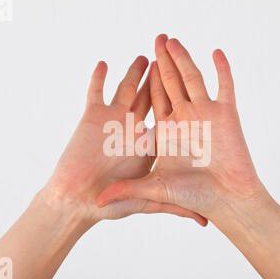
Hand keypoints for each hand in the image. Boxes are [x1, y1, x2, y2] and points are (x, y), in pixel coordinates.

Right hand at [42, 56, 206, 225]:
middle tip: (172, 57)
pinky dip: (98, 79)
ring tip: (145, 56)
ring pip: (127, 89)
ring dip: (135, 72)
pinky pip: (95, 92)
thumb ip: (174, 206)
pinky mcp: (91, 117)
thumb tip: (203, 222)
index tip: (195, 88)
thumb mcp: (148, 200)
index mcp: (148, 143)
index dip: (181, 99)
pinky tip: (104, 64)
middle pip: (151, 95)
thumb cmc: (109, 206)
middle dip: (161, 75)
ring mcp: (112, 120)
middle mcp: (133, 128)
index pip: (169, 115)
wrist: (76, 202)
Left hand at [97, 35, 264, 219]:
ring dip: (183, 59)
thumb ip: (126, 190)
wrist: (228, 203)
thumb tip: (96, 202)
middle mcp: (184, 120)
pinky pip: (225, 86)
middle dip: (162, 62)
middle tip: (156, 40)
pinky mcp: (227, 115)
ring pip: (192, 79)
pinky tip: (215, 52)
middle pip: (170, 84)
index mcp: (165, 133)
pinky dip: (222, 70)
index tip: (140, 63)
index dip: (146, 81)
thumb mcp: (154, 191)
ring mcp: (206, 115)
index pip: (153, 99)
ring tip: (173, 41)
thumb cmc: (195, 198)